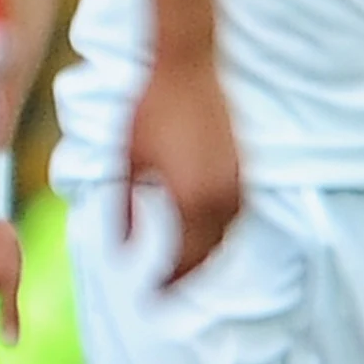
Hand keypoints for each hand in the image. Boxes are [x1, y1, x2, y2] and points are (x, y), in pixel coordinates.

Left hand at [123, 52, 240, 286]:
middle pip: (209, 254)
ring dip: (208, 258)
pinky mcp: (244, 166)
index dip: (169, 284)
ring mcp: (237, 180)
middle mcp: (218, 195)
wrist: (188, 64)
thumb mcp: (126, 158)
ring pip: (228, 238)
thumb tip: (119, 248)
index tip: (153, 300)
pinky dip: (222, 234)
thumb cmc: (150, 107)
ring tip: (185, 272)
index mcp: (188, 196)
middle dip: (189, 278)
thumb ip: (123, 206)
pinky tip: (205, 235)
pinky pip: (238, 216)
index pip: (183, 258)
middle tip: (167, 294)